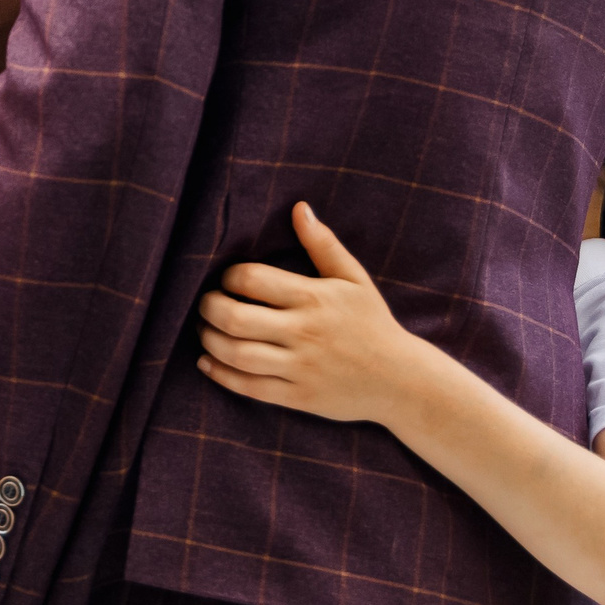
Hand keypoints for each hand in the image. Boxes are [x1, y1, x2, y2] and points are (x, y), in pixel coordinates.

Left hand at [196, 203, 436, 426]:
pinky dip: (220, 374)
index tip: (226, 279)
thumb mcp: (354, 279)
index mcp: (313, 298)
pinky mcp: (298, 396)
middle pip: (235, 318)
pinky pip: (249, 387)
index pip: (251, 280)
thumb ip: (323, 244)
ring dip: (209, 340)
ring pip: (236, 354)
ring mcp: (299, 367)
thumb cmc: (373, 323)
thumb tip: (299, 208)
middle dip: (208, 307)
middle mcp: (303, 332)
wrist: (401, 380)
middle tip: (205, 303)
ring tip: (204, 330)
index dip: (228, 277)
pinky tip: (207, 363)